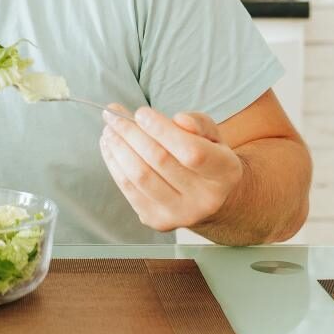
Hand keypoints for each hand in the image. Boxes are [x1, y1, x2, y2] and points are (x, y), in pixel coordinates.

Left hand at [98, 105, 243, 231]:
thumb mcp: (212, 135)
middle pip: (160, 161)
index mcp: (225, 172)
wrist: (211, 200)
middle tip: (113, 114)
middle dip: (131, 133)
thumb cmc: (208, 157)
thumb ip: (199, 123)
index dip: (162, 130)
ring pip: (140, 177)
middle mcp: (205, 199)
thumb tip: (180, 119)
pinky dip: (114, 165)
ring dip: (118, 148)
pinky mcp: (158, 221)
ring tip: (108, 129)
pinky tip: (109, 147)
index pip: (191, 152)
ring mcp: (180, 214)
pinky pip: (129, 190)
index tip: (140, 112)